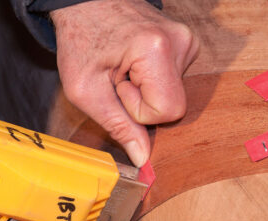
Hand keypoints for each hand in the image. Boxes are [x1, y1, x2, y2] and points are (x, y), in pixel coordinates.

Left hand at [51, 0, 198, 166]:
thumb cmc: (81, 39)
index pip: (167, 111)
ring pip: (175, 94)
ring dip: (147, 90)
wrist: (85, 2)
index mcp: (156, 50)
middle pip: (174, 105)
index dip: (138, 110)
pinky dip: (153, 79)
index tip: (118, 86)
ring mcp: (187, 40)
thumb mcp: (86, 90)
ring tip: (124, 66)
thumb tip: (143, 158)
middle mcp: (180, 41)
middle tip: (119, 78)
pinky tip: (134, 62)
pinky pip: (175, 81)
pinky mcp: (186, 42)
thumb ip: (118, 126)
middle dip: (144, 102)